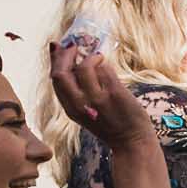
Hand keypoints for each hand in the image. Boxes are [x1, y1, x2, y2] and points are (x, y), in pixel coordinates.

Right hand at [50, 28, 153, 148]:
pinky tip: (107, 66)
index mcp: (70, 109)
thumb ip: (74, 88)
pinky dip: (105, 64)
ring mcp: (97, 100)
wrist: (132, 141)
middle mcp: (80, 105)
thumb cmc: (109, 122)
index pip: (54, 79)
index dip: (55, 59)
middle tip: (75, 46)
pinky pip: (105, 70)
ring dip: (90, 57)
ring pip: (84, 68)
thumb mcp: (85, 109)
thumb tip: (61, 54)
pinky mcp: (114, 94)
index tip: (60, 47)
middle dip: (66, 55)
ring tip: (97, 58)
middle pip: (61, 73)